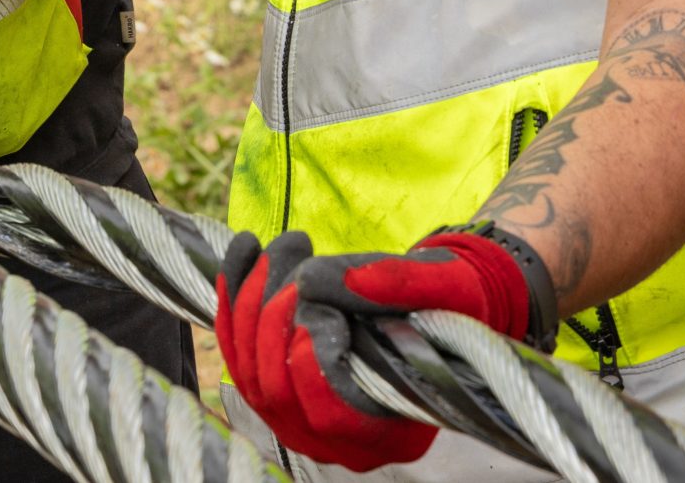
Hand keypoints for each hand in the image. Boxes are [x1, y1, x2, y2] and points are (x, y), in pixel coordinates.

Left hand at [215, 228, 544, 471]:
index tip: (324, 306)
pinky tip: (248, 246)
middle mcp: (341, 440)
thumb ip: (394, 285)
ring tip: (290, 244)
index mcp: (393, 432)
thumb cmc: (452, 300)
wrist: (435, 297)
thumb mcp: (441, 285)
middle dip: (274, 312)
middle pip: (275, 391)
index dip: (313, 361)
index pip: (331, 414)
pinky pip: (235, 346)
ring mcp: (300, 417)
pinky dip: (233, 292)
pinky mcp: (275, 383)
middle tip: (302, 250)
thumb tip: (315, 281)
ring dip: (253, 295)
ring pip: (246, 369)